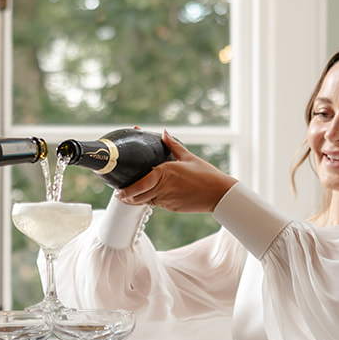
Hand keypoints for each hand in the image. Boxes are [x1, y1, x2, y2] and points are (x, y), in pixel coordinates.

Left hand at [117, 131, 235, 213]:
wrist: (219, 193)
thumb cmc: (205, 174)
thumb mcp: (188, 157)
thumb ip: (173, 145)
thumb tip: (163, 132)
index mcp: (165, 172)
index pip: (141, 183)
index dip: (128, 189)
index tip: (119, 191)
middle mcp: (164, 187)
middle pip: (139, 196)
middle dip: (127, 196)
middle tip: (119, 193)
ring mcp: (167, 200)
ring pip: (145, 202)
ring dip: (136, 200)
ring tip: (128, 196)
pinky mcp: (171, 207)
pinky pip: (157, 204)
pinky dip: (151, 200)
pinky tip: (148, 197)